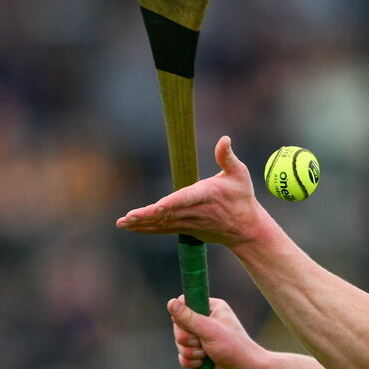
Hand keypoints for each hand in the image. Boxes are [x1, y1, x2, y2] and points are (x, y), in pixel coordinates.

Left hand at [116, 136, 268, 246]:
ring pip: (162, 223)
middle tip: (128, 217)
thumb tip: (224, 138)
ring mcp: (189, 222)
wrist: (245, 229)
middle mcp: (196, 210)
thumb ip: (227, 157)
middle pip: (168, 213)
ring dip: (142, 223)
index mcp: (206, 195)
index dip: (171, 203)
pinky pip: (163, 229)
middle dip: (147, 216)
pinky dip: (147, 229)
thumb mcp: (240, 174)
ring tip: (123, 222)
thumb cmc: (242, 198)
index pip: (186, 199)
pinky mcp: (186, 228)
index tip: (158, 207)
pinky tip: (131, 227)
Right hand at [170, 294, 267, 368]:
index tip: (191, 325)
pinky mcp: (199, 353)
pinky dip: (190, 361)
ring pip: (179, 342)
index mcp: (212, 307)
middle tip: (201, 343)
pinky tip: (202, 363)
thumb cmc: (233, 347)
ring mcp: (202, 337)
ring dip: (190, 351)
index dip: (181, 316)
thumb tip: (170, 302)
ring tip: (205, 354)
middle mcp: (206, 320)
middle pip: (178, 324)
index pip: (184, 303)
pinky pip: (182, 355)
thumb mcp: (209, 330)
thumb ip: (188, 317)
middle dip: (186, 338)